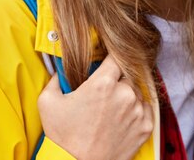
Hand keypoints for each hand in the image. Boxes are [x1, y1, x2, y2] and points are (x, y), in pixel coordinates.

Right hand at [37, 55, 153, 159]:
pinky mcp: (145, 127)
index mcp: (103, 83)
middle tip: (104, 93)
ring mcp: (137, 111)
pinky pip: (146, 108)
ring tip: (111, 110)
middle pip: (126, 75)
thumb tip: (61, 70)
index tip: (108, 64)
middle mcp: (124, 94)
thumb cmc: (62, 136)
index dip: (111, 59)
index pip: (116, 57)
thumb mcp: (48, 101)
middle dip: (117, 81)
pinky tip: (122, 118)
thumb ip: (56, 78)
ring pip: (136, 91)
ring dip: (127, 96)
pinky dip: (137, 110)